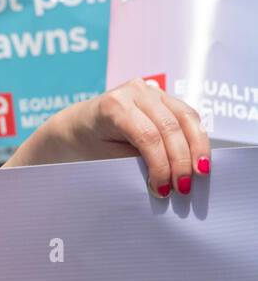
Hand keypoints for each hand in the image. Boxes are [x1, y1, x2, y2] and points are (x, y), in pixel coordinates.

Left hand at [26, 79, 210, 195]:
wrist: (79, 125)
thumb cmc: (92, 144)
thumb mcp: (108, 157)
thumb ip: (138, 163)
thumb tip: (170, 181)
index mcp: (113, 106)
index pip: (147, 137)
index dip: (161, 165)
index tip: (163, 190)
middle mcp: (133, 92)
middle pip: (169, 127)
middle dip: (181, 161)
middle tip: (184, 188)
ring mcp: (150, 91)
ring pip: (186, 119)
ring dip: (196, 149)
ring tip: (199, 175)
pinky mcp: (163, 96)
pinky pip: (188, 116)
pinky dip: (197, 138)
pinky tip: (200, 160)